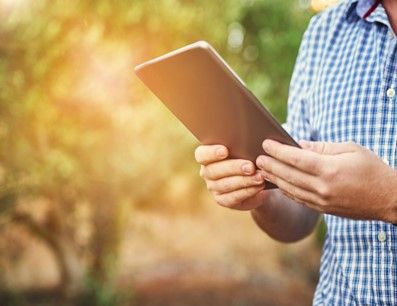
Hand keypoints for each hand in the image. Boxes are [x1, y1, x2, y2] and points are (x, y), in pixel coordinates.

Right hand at [195, 145, 269, 209]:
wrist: (256, 179)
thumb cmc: (248, 157)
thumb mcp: (244, 149)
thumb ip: (242, 145)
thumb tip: (250, 141)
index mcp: (206, 156)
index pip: (202, 154)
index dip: (211, 153)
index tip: (225, 151)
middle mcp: (207, 172)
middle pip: (214, 171)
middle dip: (234, 168)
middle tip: (250, 166)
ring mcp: (213, 188)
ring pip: (225, 185)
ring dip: (244, 181)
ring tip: (259, 177)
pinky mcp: (223, 200)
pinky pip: (233, 197)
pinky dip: (247, 191)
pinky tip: (259, 186)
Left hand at [256, 140, 396, 222]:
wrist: (389, 199)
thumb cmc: (372, 169)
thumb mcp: (350, 150)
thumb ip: (323, 148)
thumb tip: (299, 145)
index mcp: (330, 169)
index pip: (296, 158)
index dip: (278, 150)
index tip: (266, 143)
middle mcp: (323, 187)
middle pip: (288, 174)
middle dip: (270, 165)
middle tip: (257, 158)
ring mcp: (322, 201)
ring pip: (290, 189)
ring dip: (274, 179)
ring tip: (261, 170)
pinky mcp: (323, 209)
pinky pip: (299, 199)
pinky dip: (286, 191)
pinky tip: (277, 184)